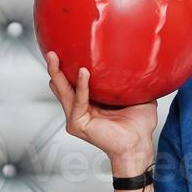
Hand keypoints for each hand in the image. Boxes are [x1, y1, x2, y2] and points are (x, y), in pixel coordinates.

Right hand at [46, 51, 155, 172]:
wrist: (139, 143)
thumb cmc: (139, 124)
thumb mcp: (136, 94)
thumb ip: (130, 78)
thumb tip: (139, 59)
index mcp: (90, 101)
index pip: (73, 81)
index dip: (67, 66)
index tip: (65, 48)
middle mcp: (80, 108)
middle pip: (61, 84)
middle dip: (55, 66)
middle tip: (52, 50)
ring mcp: (76, 116)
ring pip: (63, 90)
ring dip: (57, 72)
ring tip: (54, 56)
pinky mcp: (78, 123)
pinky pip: (78, 101)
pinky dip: (81, 86)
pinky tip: (84, 73)